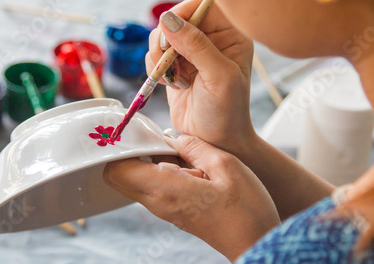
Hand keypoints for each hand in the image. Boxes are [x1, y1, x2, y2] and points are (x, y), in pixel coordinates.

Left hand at [104, 134, 279, 260]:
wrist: (255, 242)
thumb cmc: (246, 208)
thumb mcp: (225, 166)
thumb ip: (194, 146)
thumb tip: (171, 136)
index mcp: (166, 188)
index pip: (117, 169)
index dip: (119, 147)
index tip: (134, 130)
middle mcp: (157, 201)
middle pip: (118, 176)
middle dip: (127, 152)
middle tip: (150, 134)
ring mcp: (163, 208)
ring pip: (134, 180)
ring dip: (145, 160)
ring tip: (172, 146)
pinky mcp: (171, 210)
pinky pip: (151, 186)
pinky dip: (157, 170)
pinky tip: (183, 161)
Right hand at [147, 0, 254, 153]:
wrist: (214, 141)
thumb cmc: (227, 112)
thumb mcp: (218, 77)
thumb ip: (197, 46)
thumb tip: (167, 19)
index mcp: (232, 33)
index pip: (203, 3)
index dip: (184, 11)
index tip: (172, 32)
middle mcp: (211, 37)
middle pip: (176, 17)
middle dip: (167, 40)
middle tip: (172, 63)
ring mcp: (190, 51)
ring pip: (160, 35)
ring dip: (160, 57)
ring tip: (176, 79)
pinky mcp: (174, 64)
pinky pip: (153, 54)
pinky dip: (155, 68)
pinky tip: (173, 85)